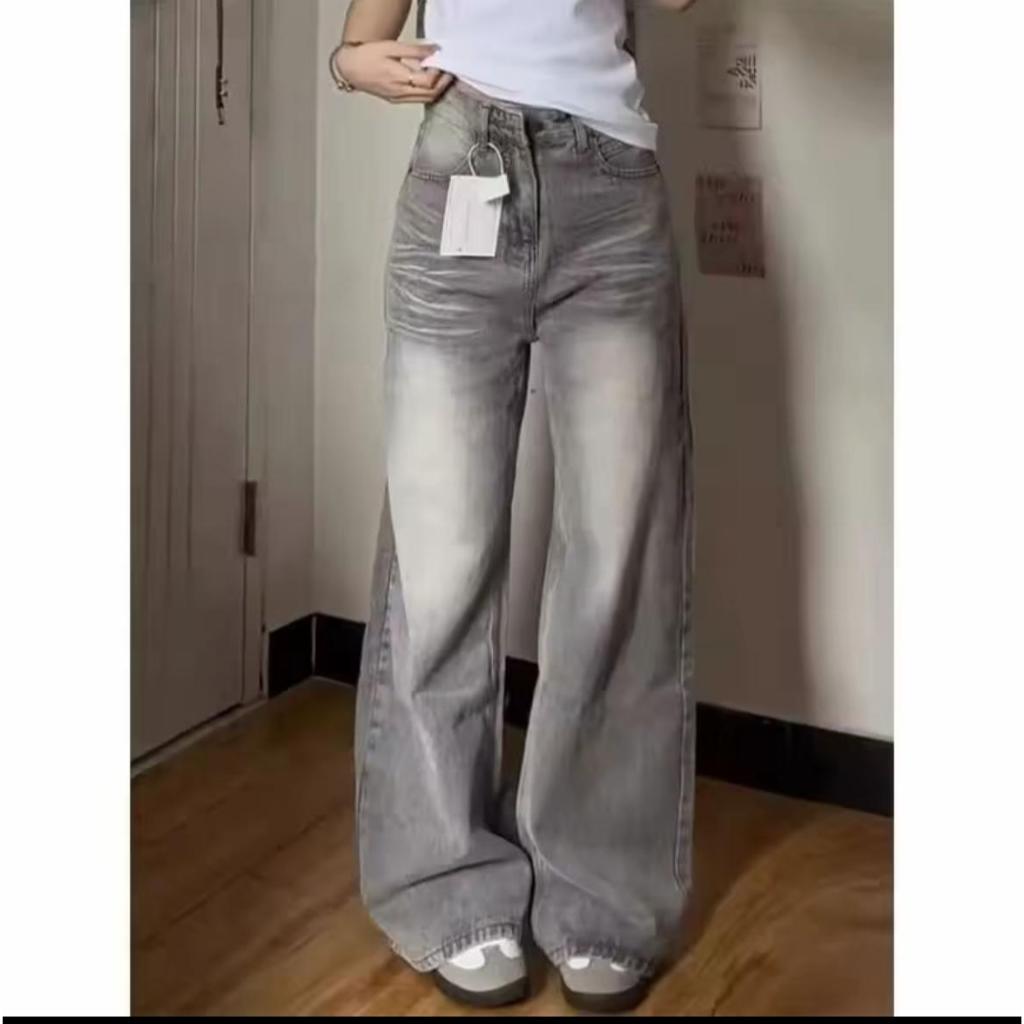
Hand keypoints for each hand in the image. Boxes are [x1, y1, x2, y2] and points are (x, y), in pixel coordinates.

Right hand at [334, 40, 453, 103]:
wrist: (350, 68)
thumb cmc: (367, 56)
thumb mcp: (391, 47)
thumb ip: (415, 51)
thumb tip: (434, 50)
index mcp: (399, 79)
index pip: (427, 82)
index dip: (438, 74)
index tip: (442, 63)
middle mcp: (400, 92)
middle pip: (431, 94)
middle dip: (443, 84)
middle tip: (450, 72)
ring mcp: (398, 99)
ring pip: (426, 100)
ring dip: (438, 90)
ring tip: (443, 77)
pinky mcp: (396, 100)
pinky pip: (418, 100)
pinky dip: (428, 93)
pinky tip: (430, 83)